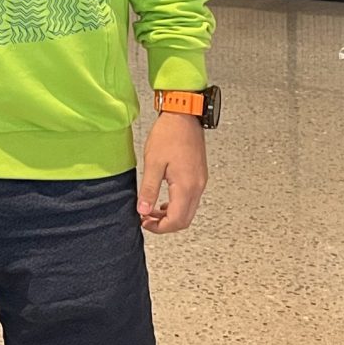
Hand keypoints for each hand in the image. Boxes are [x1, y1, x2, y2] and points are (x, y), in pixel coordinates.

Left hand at [137, 112, 207, 233]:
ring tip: (150, 209)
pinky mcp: (199, 176)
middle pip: (184, 220)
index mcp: (186, 187)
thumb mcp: (153, 162)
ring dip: (170, 215)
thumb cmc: (168, 135)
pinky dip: (176, 206)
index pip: (176, 220)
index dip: (159, 227)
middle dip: (165, 224)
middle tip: (146, 218)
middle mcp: (197, 188)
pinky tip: (163, 201)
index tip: (144, 222)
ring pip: (188, 211)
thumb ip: (149, 189)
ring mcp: (200, 182)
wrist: (184, 117)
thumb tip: (143, 210)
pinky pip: (190, 199)